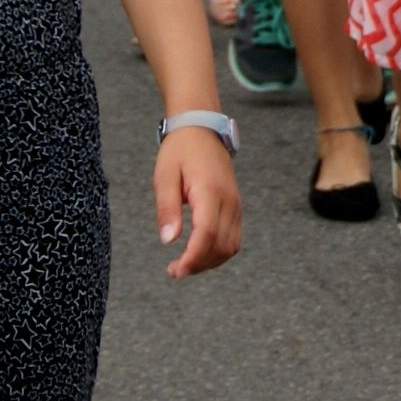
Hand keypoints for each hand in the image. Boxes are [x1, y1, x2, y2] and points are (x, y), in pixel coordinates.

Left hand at [153, 127, 242, 277]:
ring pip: (231, 246)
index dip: (193, 258)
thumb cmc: (180, 151)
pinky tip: (199, 252)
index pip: (206, 234)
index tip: (175, 270)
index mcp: (209, 191)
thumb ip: (167, 209)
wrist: (202, 130)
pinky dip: (218, 252)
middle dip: (199, 264)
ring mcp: (236, 204)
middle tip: (174, 270)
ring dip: (210, 261)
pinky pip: (233, 238)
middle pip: (221, 246)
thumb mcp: (164, 177)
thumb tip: (169, 241)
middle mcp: (229, 200)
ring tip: (185, 264)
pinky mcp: (236, 207)